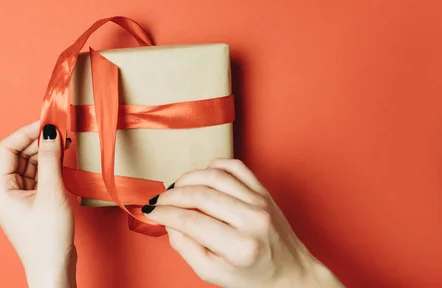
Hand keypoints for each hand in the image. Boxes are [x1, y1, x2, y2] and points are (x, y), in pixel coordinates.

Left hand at [0, 122, 75, 287]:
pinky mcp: (30, 202)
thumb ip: (51, 158)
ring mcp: (17, 197)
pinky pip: (37, 176)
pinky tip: (62, 159)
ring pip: (28, 164)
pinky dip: (48, 166)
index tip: (46, 122)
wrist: (53, 268)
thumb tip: (50, 132)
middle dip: (37, 141)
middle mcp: (4, 190)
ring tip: (64, 143)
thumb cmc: (47, 238)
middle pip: (18, 154)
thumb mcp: (51, 192)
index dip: (26, 132)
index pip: (6, 148)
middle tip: (59, 130)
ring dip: (45, 153)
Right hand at [143, 159, 343, 287]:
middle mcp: (253, 220)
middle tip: (159, 200)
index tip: (152, 212)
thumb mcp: (212, 273)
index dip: (165, 214)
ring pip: (215, 175)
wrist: (290, 272)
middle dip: (172, 195)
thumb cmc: (251, 276)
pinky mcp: (263, 190)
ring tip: (176, 188)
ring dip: (188, 178)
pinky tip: (202, 177)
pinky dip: (214, 166)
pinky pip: (235, 166)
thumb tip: (168, 221)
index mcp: (240, 247)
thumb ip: (185, 248)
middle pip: (200, 195)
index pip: (191, 222)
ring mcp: (260, 202)